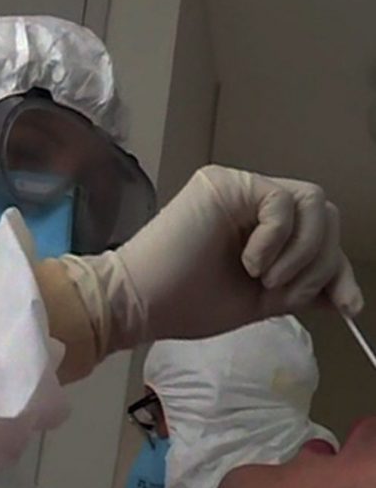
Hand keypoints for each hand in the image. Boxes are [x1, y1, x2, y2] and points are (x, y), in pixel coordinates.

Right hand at [60, 165, 362, 350]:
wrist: (141, 302)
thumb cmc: (187, 305)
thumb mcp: (261, 302)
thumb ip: (302, 290)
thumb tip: (344, 294)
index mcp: (260, 231)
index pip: (319, 235)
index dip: (338, 268)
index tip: (347, 305)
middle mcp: (252, 204)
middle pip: (323, 214)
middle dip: (320, 261)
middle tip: (284, 290)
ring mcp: (239, 189)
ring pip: (313, 203)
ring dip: (301, 251)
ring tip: (265, 278)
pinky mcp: (225, 182)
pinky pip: (282, 202)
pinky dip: (276, 239)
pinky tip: (250, 262)